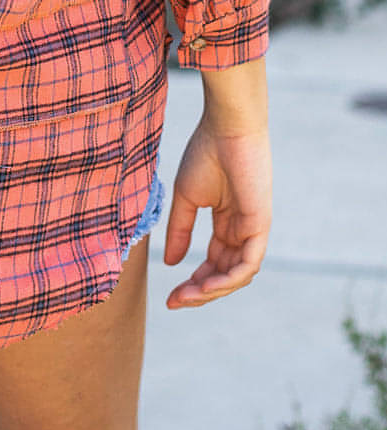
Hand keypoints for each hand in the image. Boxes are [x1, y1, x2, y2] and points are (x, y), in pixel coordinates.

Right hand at [162, 115, 271, 307]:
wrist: (226, 127)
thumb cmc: (205, 153)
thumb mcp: (186, 197)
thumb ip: (180, 230)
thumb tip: (170, 263)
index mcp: (225, 223)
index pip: (212, 263)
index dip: (192, 282)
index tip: (169, 296)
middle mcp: (241, 231)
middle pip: (224, 275)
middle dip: (199, 292)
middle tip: (175, 301)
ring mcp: (252, 230)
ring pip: (236, 276)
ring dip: (212, 291)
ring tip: (187, 296)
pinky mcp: (260, 226)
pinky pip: (248, 265)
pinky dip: (228, 280)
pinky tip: (205, 285)